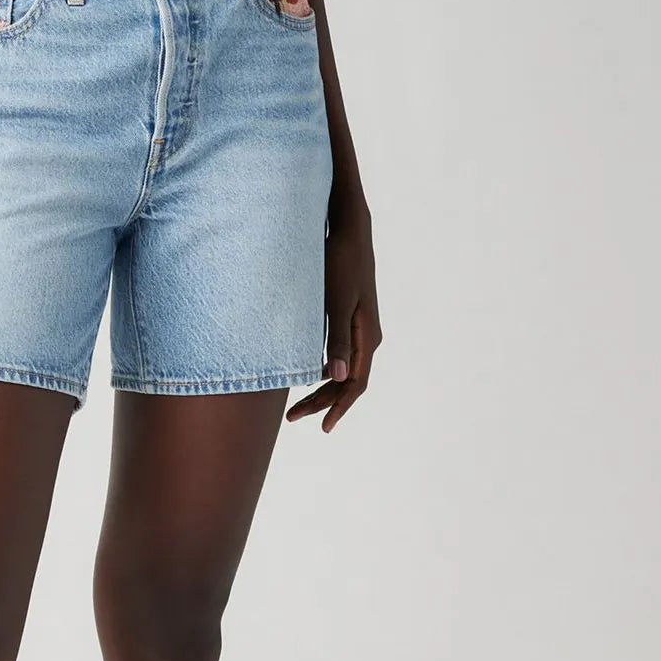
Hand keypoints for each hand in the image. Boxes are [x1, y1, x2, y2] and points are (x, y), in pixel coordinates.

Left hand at [286, 207, 379, 430]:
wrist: (350, 232)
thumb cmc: (341, 264)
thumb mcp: (335, 302)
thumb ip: (336, 339)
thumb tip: (339, 378)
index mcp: (367, 337)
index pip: (355, 385)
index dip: (338, 408)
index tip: (323, 427)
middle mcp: (367, 336)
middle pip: (348, 382)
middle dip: (323, 402)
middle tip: (293, 417)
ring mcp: (359, 328)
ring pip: (344, 370)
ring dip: (322, 388)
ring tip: (297, 404)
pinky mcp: (348, 318)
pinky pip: (339, 354)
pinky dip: (324, 369)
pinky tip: (308, 373)